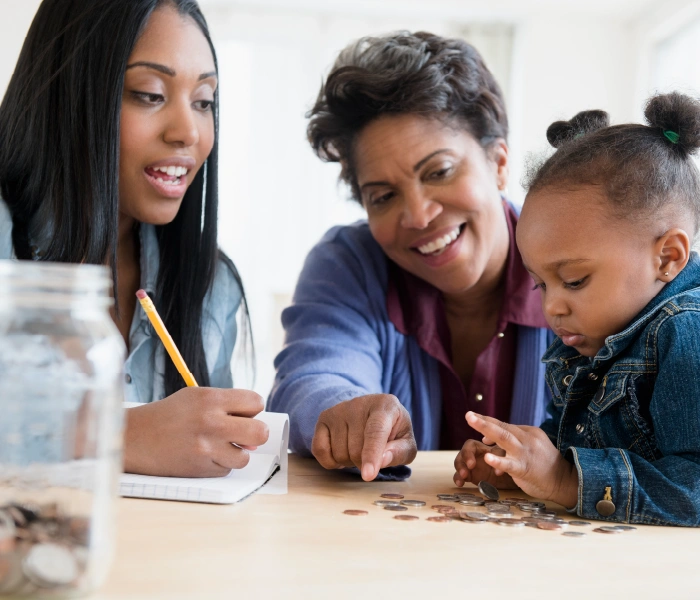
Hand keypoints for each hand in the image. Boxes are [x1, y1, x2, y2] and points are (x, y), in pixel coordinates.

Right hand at [123, 387, 268, 476]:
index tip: (243, 413)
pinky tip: (203, 456)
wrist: (135, 438)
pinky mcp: (200, 469)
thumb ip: (228, 408)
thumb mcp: (196, 398)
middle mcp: (211, 422)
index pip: (256, 402)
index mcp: (211, 399)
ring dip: (235, 453)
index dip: (253, 409)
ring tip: (216, 446)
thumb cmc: (168, 416)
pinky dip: (219, 464)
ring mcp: (206, 448)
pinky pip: (226, 470)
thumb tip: (255, 433)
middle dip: (255, 434)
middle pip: (260, 432)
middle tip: (242, 435)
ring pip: (245, 457)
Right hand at [311, 394, 416, 480]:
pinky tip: (342, 452)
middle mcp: (359, 403)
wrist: (370, 412)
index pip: (376, 432)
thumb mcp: (405, 441)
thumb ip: (400, 452)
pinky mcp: (324, 417)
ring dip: (349, 461)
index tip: (368, 475)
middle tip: (372, 454)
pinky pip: (320, 450)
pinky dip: (331, 462)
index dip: (372, 455)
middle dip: (364, 462)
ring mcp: (339, 409)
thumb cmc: (392, 430)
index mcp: (385, 405)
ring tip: (359, 448)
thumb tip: (382, 461)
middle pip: (356, 449)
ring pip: (339, 453)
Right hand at [453, 440, 515, 488]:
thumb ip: (501, 456)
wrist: (515, 475)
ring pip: (459, 464)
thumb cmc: (512, 461)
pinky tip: (460, 483)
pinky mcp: (471, 476)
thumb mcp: (508, 457)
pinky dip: (458, 478)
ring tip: (463, 477)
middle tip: (466, 472)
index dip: (468, 453)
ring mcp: (471, 465)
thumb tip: (494, 464)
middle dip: (462, 462)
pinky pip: (460, 476)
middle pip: (462, 454)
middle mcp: (475, 455)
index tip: (471, 464)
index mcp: (483, 448)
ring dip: (459, 469)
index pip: (470, 445)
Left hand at [465, 411, 578, 506]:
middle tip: (468, 415)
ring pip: (504, 438)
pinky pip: (509, 464)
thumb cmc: (543, 464)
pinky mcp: (525, 468)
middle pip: (502, 427)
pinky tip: (487, 458)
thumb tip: (486, 438)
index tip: (473, 418)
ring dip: (486, 429)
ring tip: (472, 422)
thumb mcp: (530, 446)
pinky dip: (498, 461)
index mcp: (528, 432)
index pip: (503, 424)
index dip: (487, 422)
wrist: (564, 481)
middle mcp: (526, 438)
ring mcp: (525, 453)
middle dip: (483, 421)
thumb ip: (510, 442)